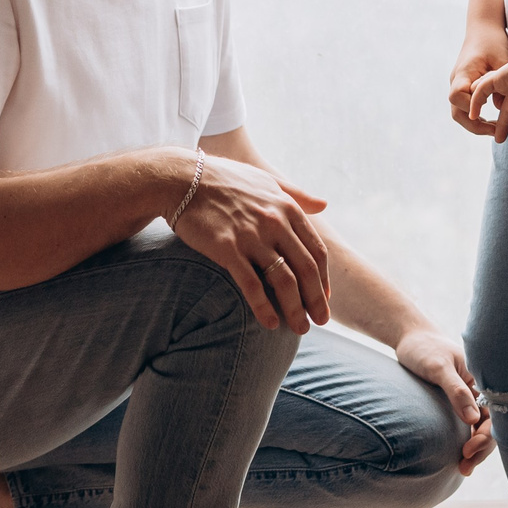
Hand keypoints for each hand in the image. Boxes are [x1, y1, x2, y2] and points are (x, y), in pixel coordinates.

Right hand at [168, 151, 332, 332]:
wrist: (182, 179)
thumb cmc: (225, 180)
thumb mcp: (267, 180)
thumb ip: (297, 194)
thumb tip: (324, 204)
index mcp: (287, 208)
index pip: (316, 250)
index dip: (323, 278)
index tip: (323, 297)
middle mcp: (275, 223)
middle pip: (306, 269)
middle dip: (316, 299)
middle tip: (320, 321)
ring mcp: (252, 237)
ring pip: (284, 280)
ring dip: (295, 309)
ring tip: (300, 328)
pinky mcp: (227, 249)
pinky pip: (251, 284)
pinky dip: (263, 307)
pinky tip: (269, 324)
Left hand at [393, 327, 496, 475]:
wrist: (409, 338)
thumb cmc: (423, 348)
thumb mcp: (438, 367)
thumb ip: (456, 391)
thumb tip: (473, 419)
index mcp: (483, 379)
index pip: (495, 413)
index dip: (486, 435)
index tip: (468, 449)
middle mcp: (480, 390)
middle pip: (490, 424)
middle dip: (482, 448)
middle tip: (465, 466)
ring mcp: (469, 397)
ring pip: (480, 427)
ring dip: (475, 448)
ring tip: (463, 468)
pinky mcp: (456, 402)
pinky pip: (468, 424)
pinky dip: (466, 440)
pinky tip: (459, 456)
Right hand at [447, 23, 507, 135]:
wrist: (483, 28)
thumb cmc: (493, 41)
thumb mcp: (502, 61)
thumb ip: (501, 85)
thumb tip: (500, 109)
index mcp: (464, 73)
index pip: (457, 97)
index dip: (470, 108)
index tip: (488, 114)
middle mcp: (456, 81)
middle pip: (456, 111)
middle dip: (474, 125)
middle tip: (495, 132)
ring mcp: (458, 84)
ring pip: (459, 112)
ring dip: (474, 123)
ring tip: (495, 130)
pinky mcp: (463, 85)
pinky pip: (464, 106)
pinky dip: (475, 115)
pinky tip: (491, 120)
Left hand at [467, 45, 507, 142]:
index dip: (503, 125)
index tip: (500, 138)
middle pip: (495, 106)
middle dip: (490, 122)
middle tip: (487, 137)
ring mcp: (505, 80)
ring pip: (484, 95)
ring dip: (478, 110)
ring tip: (474, 125)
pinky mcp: (501, 76)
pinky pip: (481, 90)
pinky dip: (475, 101)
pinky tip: (473, 115)